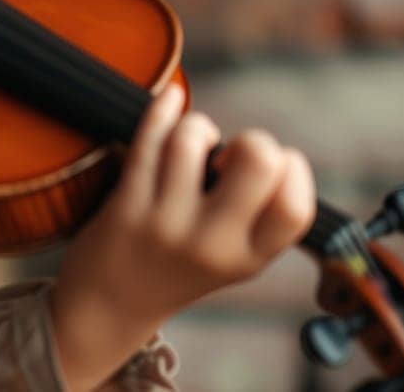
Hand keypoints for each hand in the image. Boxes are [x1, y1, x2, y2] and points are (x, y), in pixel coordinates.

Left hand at [50, 85, 313, 391]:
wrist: (108, 306)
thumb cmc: (179, 267)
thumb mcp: (233, 257)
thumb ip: (257, 215)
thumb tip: (262, 147)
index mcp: (249, 258)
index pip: (296, 206)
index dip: (293, 170)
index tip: (273, 166)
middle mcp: (212, 245)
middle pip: (257, 159)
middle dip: (253, 139)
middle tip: (229, 157)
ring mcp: (166, 223)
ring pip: (192, 138)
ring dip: (195, 127)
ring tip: (188, 148)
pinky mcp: (125, 205)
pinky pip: (147, 139)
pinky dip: (163, 108)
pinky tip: (171, 98)